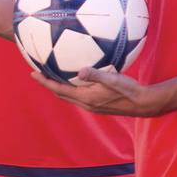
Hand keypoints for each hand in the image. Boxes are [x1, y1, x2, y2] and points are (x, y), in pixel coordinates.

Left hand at [32, 67, 169, 116]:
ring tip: (51, 76)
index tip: (32, 73)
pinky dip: (70, 88)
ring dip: (58, 87)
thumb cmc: (129, 90)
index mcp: (86, 98)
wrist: (143, 104)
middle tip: (37, 73)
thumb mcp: (113, 80)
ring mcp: (91, 105)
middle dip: (48, 84)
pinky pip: (77, 96)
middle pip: (60, 94)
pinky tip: (74, 80)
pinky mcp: (98, 104)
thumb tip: (80, 71)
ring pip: (68, 96)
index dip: (45, 82)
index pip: (59, 89)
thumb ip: (96, 75)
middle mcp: (86, 104)